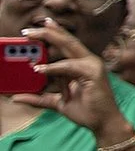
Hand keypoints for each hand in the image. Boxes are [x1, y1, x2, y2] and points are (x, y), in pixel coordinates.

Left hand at [18, 19, 134, 140]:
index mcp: (81, 64)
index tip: (36, 28)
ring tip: (30, 37)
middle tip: (27, 29)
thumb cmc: (86, 110)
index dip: (53, 34)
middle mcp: (88, 61)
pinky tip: (39, 69)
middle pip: (67, 40)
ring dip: (49, 39)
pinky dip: (53, 67)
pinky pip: (69, 67)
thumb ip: (38, 98)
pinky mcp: (93, 73)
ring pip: (69, 46)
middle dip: (48, 32)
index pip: (66, 44)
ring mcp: (92, 65)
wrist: (102, 122)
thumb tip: (16, 98)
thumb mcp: (56, 103)